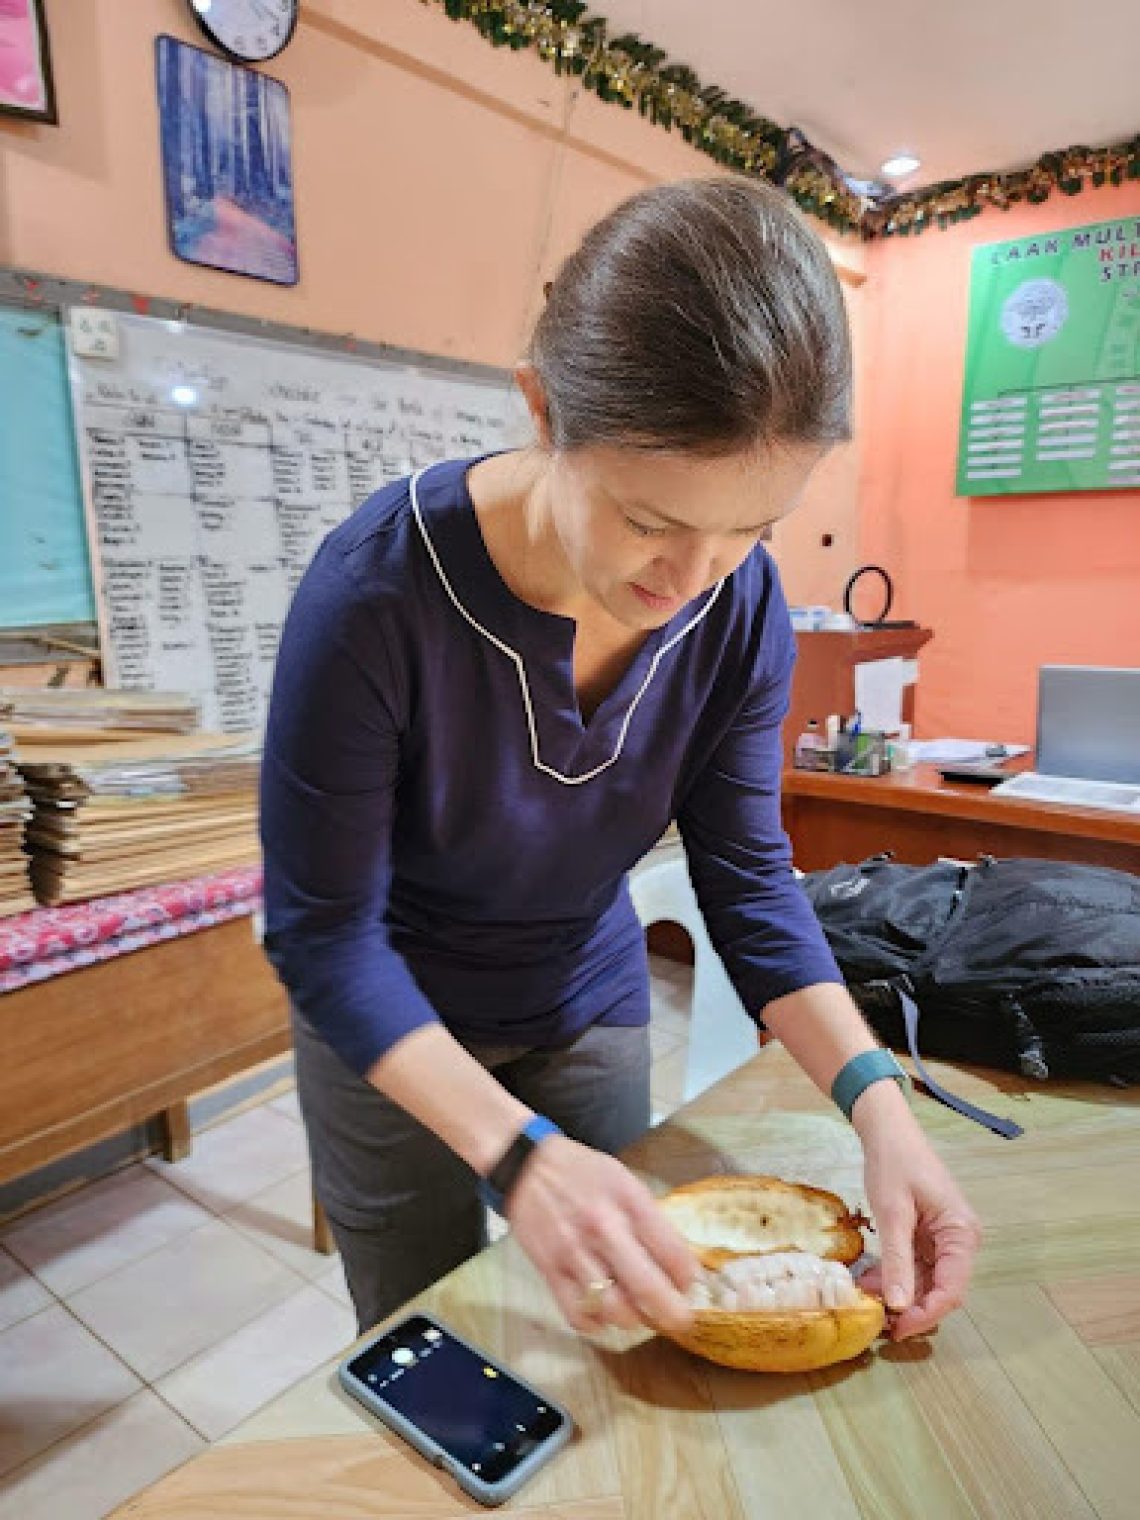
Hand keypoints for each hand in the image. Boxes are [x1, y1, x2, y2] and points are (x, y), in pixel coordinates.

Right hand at [506, 1135, 697, 1336]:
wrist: (527, 1166)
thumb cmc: (581, 1172)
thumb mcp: (624, 1181)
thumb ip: (650, 1219)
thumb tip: (679, 1262)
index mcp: (629, 1201)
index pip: (672, 1251)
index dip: (689, 1278)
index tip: (692, 1285)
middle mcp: (604, 1228)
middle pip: (647, 1287)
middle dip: (673, 1313)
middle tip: (680, 1320)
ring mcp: (574, 1252)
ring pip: (615, 1309)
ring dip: (633, 1318)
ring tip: (639, 1312)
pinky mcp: (549, 1270)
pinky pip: (578, 1314)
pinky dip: (596, 1323)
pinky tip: (603, 1313)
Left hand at [854, 1087, 982, 1339]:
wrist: (887, 1130)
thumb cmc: (894, 1164)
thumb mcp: (892, 1213)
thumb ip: (897, 1261)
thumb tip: (899, 1307)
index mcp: (961, 1233)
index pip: (952, 1289)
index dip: (927, 1313)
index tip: (896, 1327)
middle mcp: (960, 1240)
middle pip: (942, 1290)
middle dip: (912, 1307)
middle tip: (878, 1321)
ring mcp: (944, 1239)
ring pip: (927, 1282)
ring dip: (900, 1293)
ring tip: (867, 1297)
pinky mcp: (927, 1236)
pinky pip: (915, 1267)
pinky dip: (895, 1276)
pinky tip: (869, 1280)